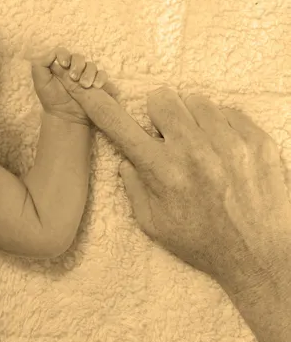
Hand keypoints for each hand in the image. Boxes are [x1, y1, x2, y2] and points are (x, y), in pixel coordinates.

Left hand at [26, 45, 119, 125]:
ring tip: (84, 85)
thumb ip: (40, 65)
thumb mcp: (40, 82)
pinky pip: (102, 75)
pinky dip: (100, 78)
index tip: (63, 64)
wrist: (64, 116)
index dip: (64, 55)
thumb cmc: (51, 99)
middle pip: (79, 57)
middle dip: (77, 65)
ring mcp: (86, 75)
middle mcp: (73, 68)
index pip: (63, 52)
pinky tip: (95, 86)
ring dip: (89, 73)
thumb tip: (52, 53)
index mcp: (60, 65)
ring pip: (91, 65)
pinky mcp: (96, 83)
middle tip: (74, 78)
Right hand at [48, 67, 290, 289]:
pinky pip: (229, 112)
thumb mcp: (155, 225)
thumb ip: (134, 187)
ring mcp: (230, 143)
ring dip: (193, 120)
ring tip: (203, 148)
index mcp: (164, 172)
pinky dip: (222, 127)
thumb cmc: (204, 243)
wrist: (261, 258)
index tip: (81, 83)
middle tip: (171, 138)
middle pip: (162, 98)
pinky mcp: (258, 141)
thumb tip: (127, 158)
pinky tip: (226, 152)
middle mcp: (195, 151)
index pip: (119, 125)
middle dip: (161, 115)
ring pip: (197, 101)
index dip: (95, 101)